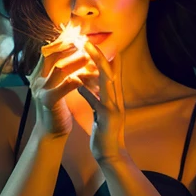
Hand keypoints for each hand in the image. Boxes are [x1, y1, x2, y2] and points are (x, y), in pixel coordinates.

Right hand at [26, 39, 95, 136]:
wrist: (50, 132)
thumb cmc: (57, 107)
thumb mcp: (56, 86)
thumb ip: (60, 70)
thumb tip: (74, 52)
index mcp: (38, 74)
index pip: (47, 51)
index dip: (61, 41)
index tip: (75, 34)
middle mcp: (36, 79)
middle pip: (51, 55)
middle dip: (68, 47)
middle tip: (83, 42)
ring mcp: (40, 90)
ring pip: (59, 69)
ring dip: (75, 61)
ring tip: (89, 57)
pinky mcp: (48, 102)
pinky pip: (63, 86)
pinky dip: (76, 80)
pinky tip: (86, 77)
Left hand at [76, 41, 128, 163]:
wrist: (111, 154)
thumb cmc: (104, 131)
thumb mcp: (99, 110)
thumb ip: (94, 95)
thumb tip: (83, 80)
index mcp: (114, 96)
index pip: (111, 71)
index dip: (104, 55)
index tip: (93, 41)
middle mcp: (117, 99)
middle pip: (110, 72)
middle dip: (98, 55)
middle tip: (87, 41)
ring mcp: (114, 108)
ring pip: (107, 82)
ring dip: (96, 67)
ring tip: (84, 54)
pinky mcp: (107, 118)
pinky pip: (97, 102)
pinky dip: (88, 92)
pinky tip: (78, 84)